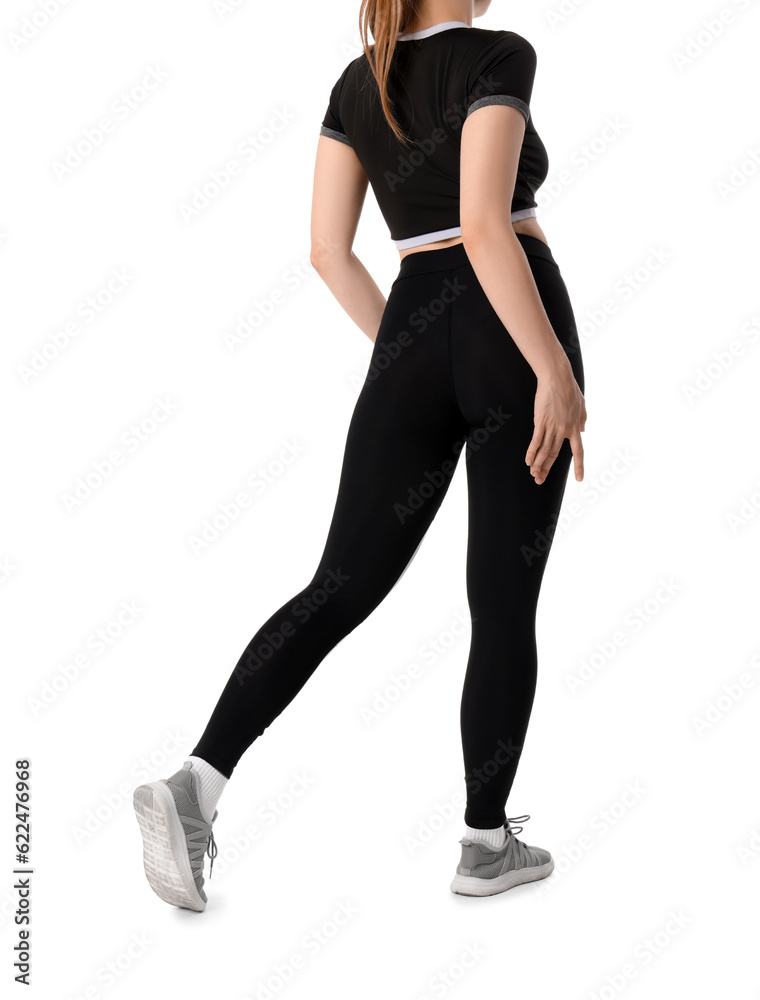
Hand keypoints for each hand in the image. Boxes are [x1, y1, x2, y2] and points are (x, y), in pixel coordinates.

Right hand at [525, 368, 586, 484]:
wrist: (558, 378)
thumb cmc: (569, 389)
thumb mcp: (582, 404)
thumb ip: (583, 418)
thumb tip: (583, 429)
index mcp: (575, 427)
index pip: (578, 451)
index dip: (579, 466)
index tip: (579, 479)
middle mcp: (564, 430)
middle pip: (555, 455)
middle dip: (548, 469)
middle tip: (541, 481)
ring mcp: (552, 426)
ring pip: (544, 450)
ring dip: (538, 464)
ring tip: (534, 474)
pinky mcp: (541, 421)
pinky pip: (536, 441)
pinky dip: (532, 452)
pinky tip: (528, 461)